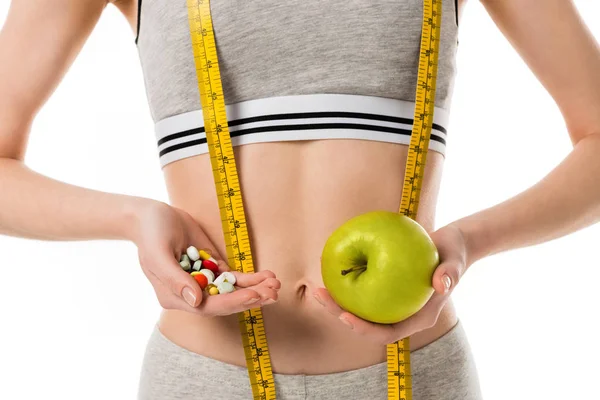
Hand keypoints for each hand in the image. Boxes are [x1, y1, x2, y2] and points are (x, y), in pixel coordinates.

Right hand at [132, 200, 279, 315]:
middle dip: (251, 298)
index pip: (208, 306)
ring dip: (256, 289)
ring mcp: (204, 281)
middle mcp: (191, 294)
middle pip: (226, 302)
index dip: (232, 302)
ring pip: (234, 291)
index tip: (253, 295)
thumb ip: (175, 279)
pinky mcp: (213, 268)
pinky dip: (251, 278)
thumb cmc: (150, 234)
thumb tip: (195, 301)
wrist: (152, 215)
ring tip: (276, 284)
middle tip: (273, 292)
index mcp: (175, 296)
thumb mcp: (158, 254)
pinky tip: (267, 276)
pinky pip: (235, 278)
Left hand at [313, 223, 467, 344]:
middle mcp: (401, 314)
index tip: (346, 317)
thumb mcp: (455, 260)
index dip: (364, 330)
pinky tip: (330, 269)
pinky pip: (362, 289)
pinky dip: (346, 283)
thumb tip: (442, 283)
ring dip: (337, 301)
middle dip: (340, 314)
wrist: (450, 244)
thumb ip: (450, 273)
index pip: (387, 334)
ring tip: (317, 288)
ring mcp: (392, 303)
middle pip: (366, 324)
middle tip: (320, 295)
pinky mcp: (384, 288)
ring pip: (360, 309)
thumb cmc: (453, 253)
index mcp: (417, 317)